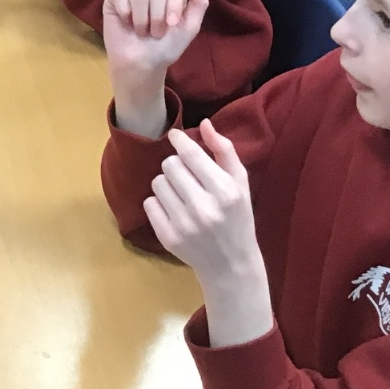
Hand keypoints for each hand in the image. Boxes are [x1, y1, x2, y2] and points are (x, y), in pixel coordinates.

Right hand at [103, 0, 208, 135]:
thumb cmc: (166, 48)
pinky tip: (126, 23)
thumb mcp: (189, 28)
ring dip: (141, 19)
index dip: (174, 2)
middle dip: (157, 15)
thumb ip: (199, 3)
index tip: (171, 24)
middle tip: (155, 32)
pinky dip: (125, 14)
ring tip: (141, 31)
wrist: (142, 64)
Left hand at [144, 121, 273, 346]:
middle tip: (187, 177)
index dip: (179, 140)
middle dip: (177, 166)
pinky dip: (158, 203)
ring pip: (156, 182)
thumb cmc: (238, 218)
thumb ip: (224, 151)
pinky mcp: (168, 237)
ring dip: (166, 184)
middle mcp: (204, 207)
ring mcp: (184, 224)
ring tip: (182, 195)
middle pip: (169, 164)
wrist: (231, 265)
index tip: (175, 136)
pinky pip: (148, 203)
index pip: (190, 153)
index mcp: (225, 191)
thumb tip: (204, 123)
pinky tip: (174, 211)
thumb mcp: (240, 184)